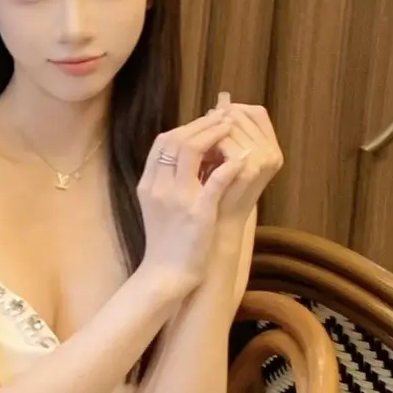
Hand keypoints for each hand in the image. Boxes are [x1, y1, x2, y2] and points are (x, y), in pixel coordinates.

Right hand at [137, 95, 282, 298]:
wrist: (166, 274)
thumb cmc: (167, 241)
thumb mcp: (160, 205)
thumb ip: (168, 180)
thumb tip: (187, 154)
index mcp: (149, 183)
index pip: (163, 141)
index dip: (186, 126)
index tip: (206, 122)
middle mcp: (160, 187)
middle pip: (176, 140)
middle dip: (202, 124)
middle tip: (223, 117)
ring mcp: (177, 199)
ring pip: (190, 150)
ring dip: (213, 135)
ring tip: (231, 129)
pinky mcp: (197, 214)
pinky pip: (215, 181)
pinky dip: (230, 166)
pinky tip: (242, 158)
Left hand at [200, 97, 282, 228]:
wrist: (221, 227)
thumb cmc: (220, 195)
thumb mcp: (227, 161)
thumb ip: (227, 134)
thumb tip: (220, 100)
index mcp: (272, 148)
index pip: (257, 113)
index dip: (235, 110)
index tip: (215, 112)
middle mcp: (272, 152)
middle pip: (243, 116)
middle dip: (220, 117)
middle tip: (204, 120)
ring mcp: (264, 159)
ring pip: (233, 125)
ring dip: (213, 127)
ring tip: (201, 133)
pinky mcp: (249, 168)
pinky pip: (224, 142)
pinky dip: (210, 142)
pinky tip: (200, 148)